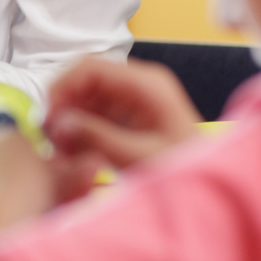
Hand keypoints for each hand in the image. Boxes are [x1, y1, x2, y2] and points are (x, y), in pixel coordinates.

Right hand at [45, 57, 199, 174]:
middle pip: (85, 78)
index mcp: (147, 84)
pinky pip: (95, 111)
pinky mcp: (131, 114)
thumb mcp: (140, 157)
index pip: (89, 67)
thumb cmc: (186, 171)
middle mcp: (139, 83)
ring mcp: (135, 98)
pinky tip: (75, 150)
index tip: (46, 117)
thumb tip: (57, 124)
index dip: (61, 87)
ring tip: (62, 149)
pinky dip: (80, 127)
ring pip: (86, 95)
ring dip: (69, 117)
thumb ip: (97, 138)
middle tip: (49, 136)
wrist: (214, 193)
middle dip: (63, 104)